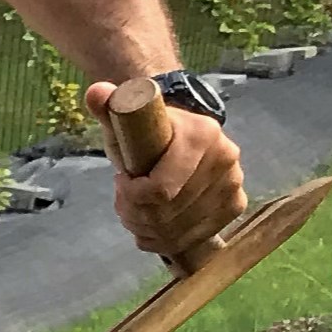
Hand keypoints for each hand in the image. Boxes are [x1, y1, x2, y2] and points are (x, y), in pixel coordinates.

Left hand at [87, 81, 246, 256]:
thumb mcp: (125, 117)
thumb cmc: (147, 129)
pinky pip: (192, 238)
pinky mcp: (234, 206)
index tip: (120, 181)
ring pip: (176, 231)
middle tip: (124, 199)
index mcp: (203, 135)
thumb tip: (97, 92)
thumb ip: (110, 106)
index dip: (130, 195)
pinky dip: (163, 239)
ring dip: (145, 227)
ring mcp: (233, 186)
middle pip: (166, 214)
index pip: (159, 191)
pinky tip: (151, 224)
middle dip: (134, 212)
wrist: (180, 133)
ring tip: (135, 208)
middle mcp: (226, 160)